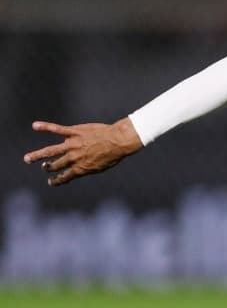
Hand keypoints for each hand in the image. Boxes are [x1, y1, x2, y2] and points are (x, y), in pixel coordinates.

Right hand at [23, 118, 142, 185]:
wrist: (118, 141)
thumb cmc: (113, 154)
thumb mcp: (101, 167)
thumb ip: (87, 167)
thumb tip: (78, 169)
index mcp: (81, 168)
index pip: (65, 176)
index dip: (57, 180)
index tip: (51, 182)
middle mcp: (74, 158)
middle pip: (56, 164)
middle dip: (48, 167)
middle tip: (43, 167)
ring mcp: (73, 145)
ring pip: (51, 151)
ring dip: (38, 155)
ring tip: (27, 158)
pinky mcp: (74, 132)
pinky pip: (57, 129)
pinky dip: (45, 127)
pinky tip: (35, 125)